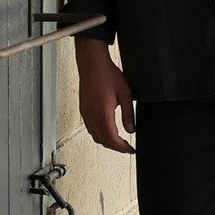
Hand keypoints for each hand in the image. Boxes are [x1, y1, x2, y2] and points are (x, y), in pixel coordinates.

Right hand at [74, 38, 134, 153]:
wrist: (92, 64)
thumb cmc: (107, 75)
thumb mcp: (125, 94)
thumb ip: (129, 114)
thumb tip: (131, 130)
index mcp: (103, 113)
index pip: (112, 139)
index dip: (122, 148)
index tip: (130, 150)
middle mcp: (92, 116)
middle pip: (103, 141)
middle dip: (115, 147)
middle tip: (126, 147)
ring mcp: (86, 113)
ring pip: (95, 136)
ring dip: (107, 142)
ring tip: (118, 141)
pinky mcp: (83, 110)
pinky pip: (90, 128)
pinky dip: (99, 134)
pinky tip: (107, 130)